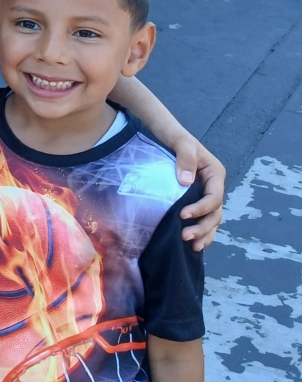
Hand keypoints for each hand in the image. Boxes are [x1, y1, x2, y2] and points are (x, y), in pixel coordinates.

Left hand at [170, 133, 224, 250]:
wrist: (166, 134)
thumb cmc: (175, 136)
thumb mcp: (181, 142)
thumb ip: (185, 158)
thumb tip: (186, 182)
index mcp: (215, 173)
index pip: (214, 197)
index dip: (201, 209)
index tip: (183, 215)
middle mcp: (214, 186)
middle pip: (215, 213)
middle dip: (203, 227)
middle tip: (185, 237)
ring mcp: (206, 194)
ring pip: (212, 220)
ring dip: (204, 234)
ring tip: (192, 246)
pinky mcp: (196, 199)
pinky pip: (204, 219)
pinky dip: (201, 232)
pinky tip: (193, 244)